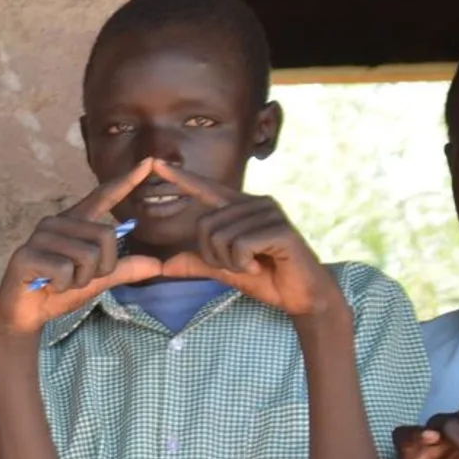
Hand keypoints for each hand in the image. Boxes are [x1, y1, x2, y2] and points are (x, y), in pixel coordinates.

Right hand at [0, 159, 164, 335]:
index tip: (149, 162)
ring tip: (61, 283)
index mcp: (74, 223)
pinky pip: (66, 270)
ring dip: (80, 280)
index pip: (103, 197)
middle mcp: (56, 223)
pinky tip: (48, 286)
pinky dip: (63, 286)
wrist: (24, 313)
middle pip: (106, 236)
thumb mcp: (96, 280)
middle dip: (101, 268)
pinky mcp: (27, 255)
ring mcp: (40, 237)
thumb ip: (123, 270)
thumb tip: (158, 265)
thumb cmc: (58, 292)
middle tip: (78, 279)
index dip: (126, 181)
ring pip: (88, 255)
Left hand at [152, 161, 339, 319]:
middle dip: (213, 256)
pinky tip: (262, 266)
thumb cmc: (267, 279)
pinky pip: (239, 246)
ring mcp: (269, 213)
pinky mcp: (280, 228)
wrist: (302, 296)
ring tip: (254, 265)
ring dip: (231, 263)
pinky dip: (243, 265)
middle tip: (241, 265)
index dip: (181, 177)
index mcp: (240, 208)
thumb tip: (164, 265)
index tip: (156, 163)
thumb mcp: (225, 271)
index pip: (206, 188)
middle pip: (204, 226)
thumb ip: (198, 264)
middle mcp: (255, 203)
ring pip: (219, 238)